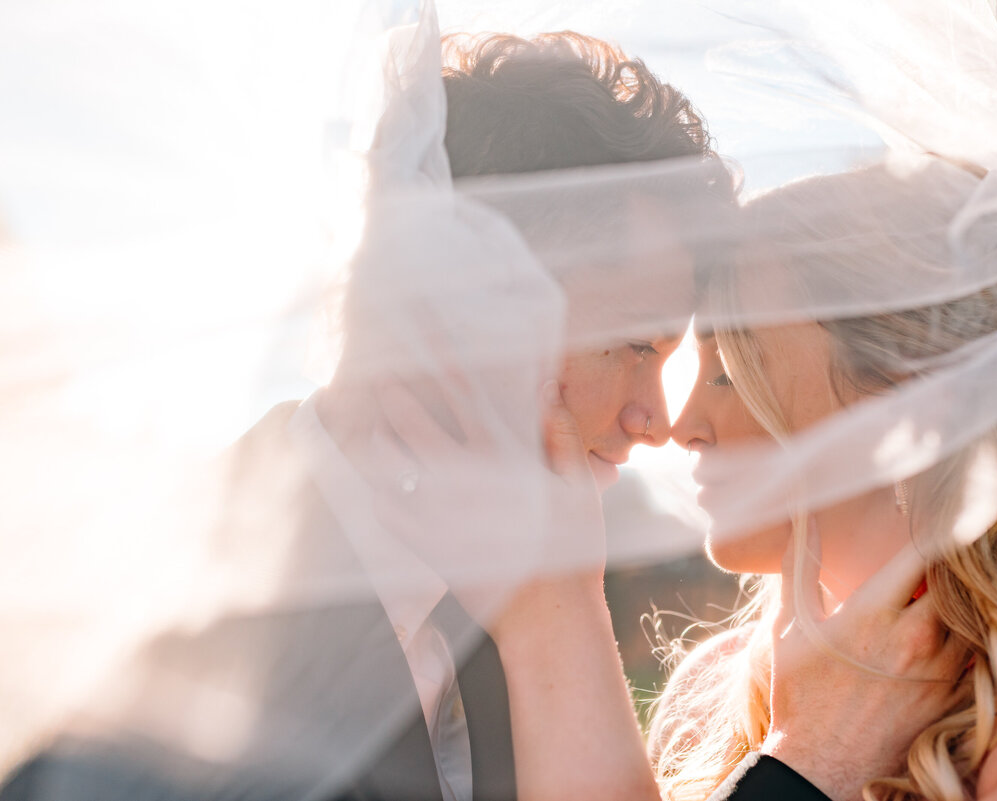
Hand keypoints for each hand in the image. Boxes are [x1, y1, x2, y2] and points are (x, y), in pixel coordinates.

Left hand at [354, 370, 604, 604]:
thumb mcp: (579, 489)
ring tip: (373, 429)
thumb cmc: (569, 553)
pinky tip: (380, 484)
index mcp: (502, 461)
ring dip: (382, 444)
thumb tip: (545, 386)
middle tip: (379, 379)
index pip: (466, 396)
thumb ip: (562, 437)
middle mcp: (464, 485)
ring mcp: (441, 518)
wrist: (547, 619)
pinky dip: (381, 494)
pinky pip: (390, 516)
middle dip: (395, 400)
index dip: (444, 359)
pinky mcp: (430, 549)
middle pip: (416, 429)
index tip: (424, 329)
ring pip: (394, 469)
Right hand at [762, 522, 968, 800]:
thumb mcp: (788, 627)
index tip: (943, 507)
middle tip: (960, 538)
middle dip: (958, 558)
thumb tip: (803, 516)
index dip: (937, 525)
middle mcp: (914, 638)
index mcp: (872, 613)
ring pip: (976, 615)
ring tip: (962, 579)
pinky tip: (961, 624)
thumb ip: (800, 566)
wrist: (820, 768)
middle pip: (959, 580)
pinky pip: (978, 652)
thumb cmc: (798, 694)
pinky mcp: (951, 698)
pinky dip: (975, 632)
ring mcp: (938, 671)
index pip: (922, 552)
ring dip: (969, 594)